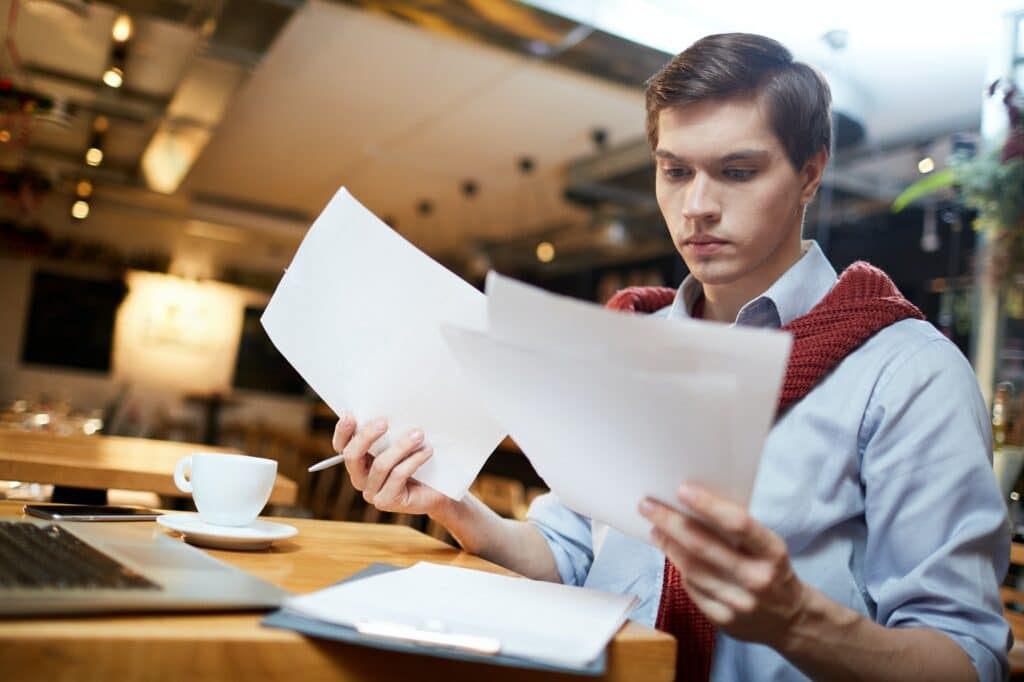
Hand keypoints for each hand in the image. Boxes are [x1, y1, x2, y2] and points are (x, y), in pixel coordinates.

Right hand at [332, 414, 446, 515]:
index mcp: (358, 461)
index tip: (351, 415)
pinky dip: (413, 461)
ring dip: (400, 446)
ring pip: (380, 465)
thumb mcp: (400, 443)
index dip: (342, 432)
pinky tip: (426, 451)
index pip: (342, 446)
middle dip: (366, 436)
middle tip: (384, 422)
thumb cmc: (416, 461)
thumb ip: (390, 432)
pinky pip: (397, 476)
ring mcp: (372, 492)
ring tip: (418, 434)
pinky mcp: (387, 502)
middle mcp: (360, 478)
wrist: (435, 491)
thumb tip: (390, 410)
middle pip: (352, 456)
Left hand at [638, 484, 809, 647]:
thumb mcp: (767, 547)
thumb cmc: (772, 571)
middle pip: (704, 546)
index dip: (708, 505)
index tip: (682, 489)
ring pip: (693, 569)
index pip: (738, 523)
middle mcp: (757, 579)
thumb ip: (738, 531)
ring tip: (654, 528)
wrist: (792, 620)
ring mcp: (740, 603)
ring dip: (668, 545)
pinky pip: (693, 590)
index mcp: (772, 553)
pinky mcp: (725, 621)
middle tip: (647, 505)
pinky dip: (680, 570)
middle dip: (671, 522)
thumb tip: (694, 504)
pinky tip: (671, 555)